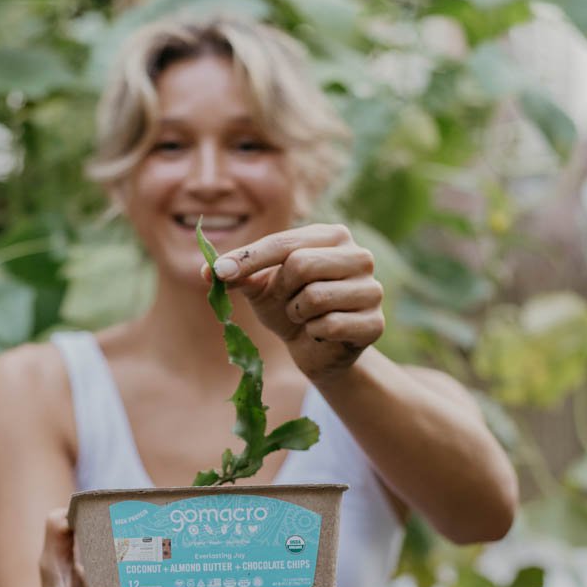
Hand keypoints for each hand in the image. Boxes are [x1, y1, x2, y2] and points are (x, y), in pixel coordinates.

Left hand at [204, 224, 384, 381]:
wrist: (317, 350)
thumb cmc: (290, 307)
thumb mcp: (262, 287)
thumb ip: (240, 274)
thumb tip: (210, 270)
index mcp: (332, 236)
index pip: (284, 242)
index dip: (248, 258)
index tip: (217, 272)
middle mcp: (358, 255)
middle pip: (301, 264)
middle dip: (282, 289)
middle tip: (286, 301)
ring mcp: (372, 289)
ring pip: (315, 296)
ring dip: (297, 313)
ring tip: (305, 316)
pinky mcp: (376, 323)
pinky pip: (330, 325)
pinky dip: (314, 333)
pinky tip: (320, 333)